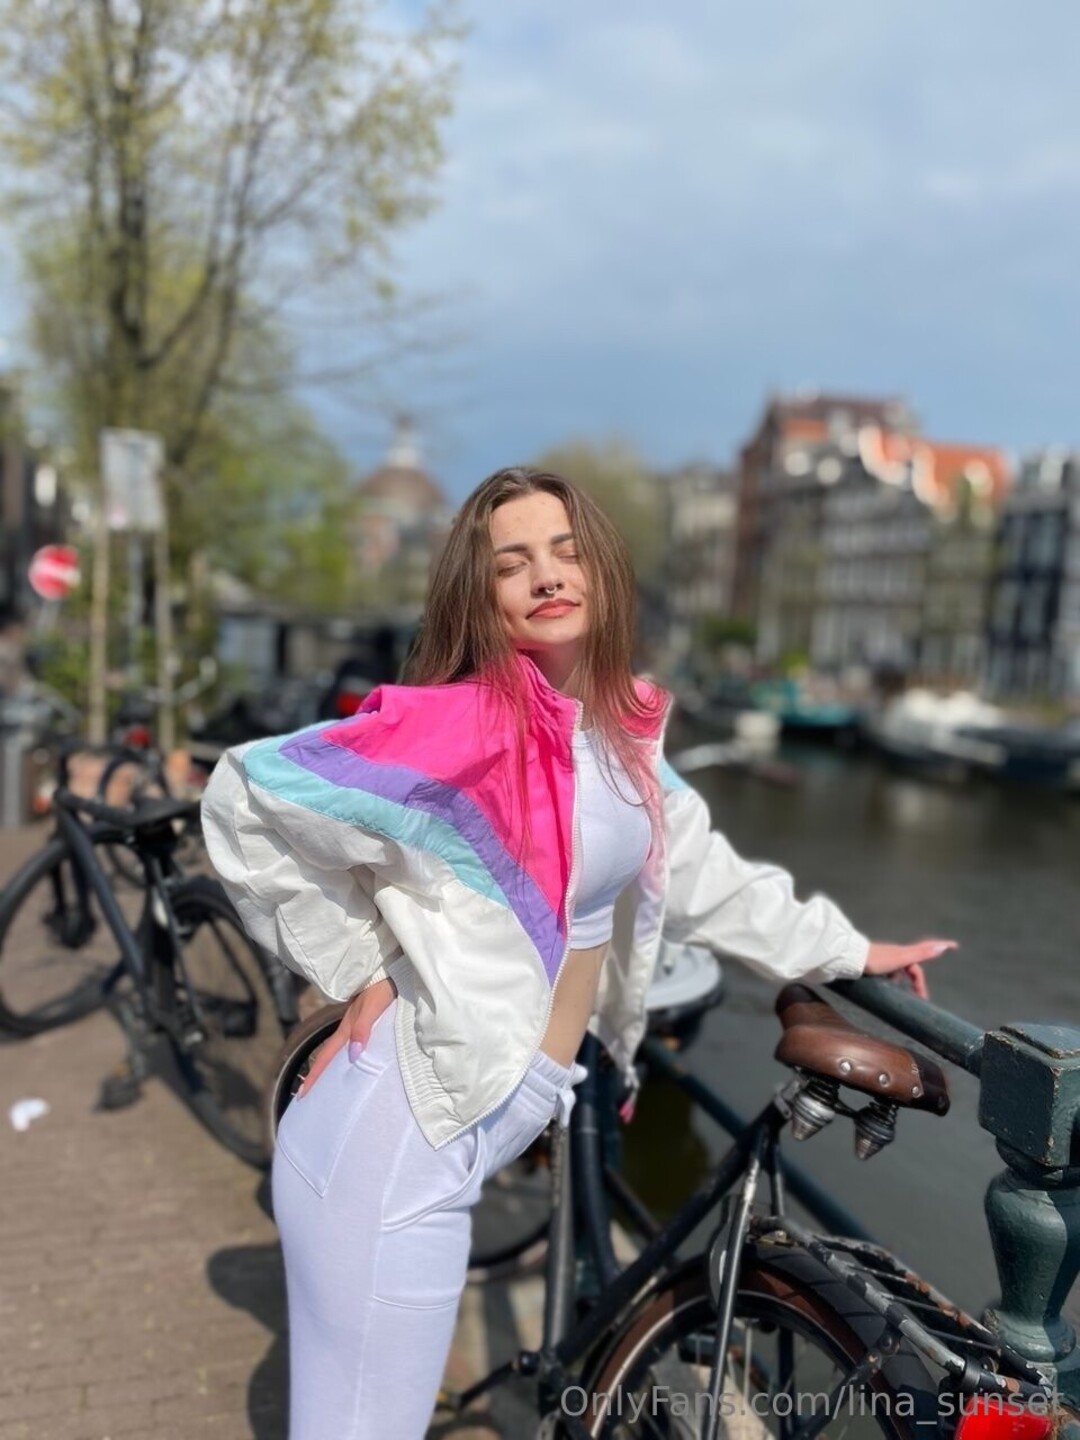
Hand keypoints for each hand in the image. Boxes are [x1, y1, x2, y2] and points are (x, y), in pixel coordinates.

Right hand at [297, 976, 396, 1096]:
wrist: (391, 969)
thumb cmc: (382, 987)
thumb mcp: (373, 1008)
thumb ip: (363, 1030)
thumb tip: (352, 1056)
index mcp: (347, 1027)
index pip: (327, 1056)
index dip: (315, 1075)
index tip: (302, 1093)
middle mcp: (348, 1027)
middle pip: (329, 1055)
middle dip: (316, 1075)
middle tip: (305, 1094)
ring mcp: (355, 1023)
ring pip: (338, 1049)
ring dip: (329, 1066)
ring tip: (324, 1084)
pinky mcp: (365, 1019)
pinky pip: (351, 1043)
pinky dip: (344, 1056)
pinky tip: (349, 1062)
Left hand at [863, 940, 956, 1000]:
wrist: (851, 960)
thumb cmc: (877, 960)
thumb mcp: (902, 959)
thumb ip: (921, 954)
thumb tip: (941, 947)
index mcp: (905, 953)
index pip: (927, 950)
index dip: (941, 948)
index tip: (955, 946)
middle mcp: (897, 954)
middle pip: (914, 967)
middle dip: (919, 981)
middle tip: (922, 998)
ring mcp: (887, 959)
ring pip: (901, 970)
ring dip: (907, 981)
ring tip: (907, 996)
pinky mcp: (877, 965)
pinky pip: (891, 973)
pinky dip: (894, 981)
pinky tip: (890, 989)